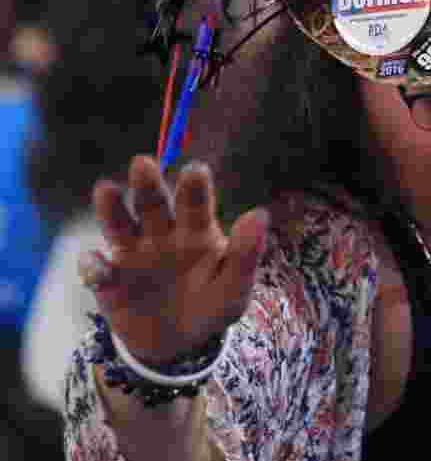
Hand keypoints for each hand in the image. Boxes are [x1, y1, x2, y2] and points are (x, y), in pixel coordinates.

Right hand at [83, 156, 267, 365]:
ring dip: (111, 208)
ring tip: (106, 190)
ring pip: (119, 226)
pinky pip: (98, 271)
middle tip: (143, 163)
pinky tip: (97, 266)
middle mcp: (161, 234)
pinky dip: (94, 267)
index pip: (196, 203)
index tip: (195, 169)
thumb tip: (259, 214)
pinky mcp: (109, 282)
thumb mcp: (234, 288)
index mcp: (196, 231)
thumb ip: (246, 255)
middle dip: (148, 185)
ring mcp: (133, 254)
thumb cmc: (212, 306)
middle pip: (153, 204)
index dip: (194, 187)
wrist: (179, 345)